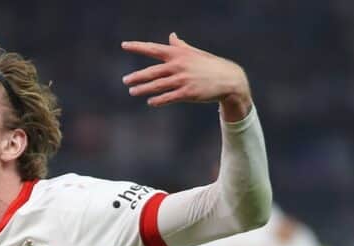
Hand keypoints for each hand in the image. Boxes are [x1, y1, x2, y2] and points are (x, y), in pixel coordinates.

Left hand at [121, 33, 251, 120]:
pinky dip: (158, 100)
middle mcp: (178, 66)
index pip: (154, 48)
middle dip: (137, 76)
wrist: (228, 79)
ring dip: (143, 89)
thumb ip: (180, 46)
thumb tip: (172, 36)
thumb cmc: (209, 65)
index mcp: (178, 54)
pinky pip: (168, 97)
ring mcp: (182, 80)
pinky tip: (150, 102)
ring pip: (157, 86)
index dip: (138, 47)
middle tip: (125, 80)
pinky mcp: (187, 93)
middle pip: (152, 71)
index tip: (124, 45)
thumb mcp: (194, 53)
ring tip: (132, 92)